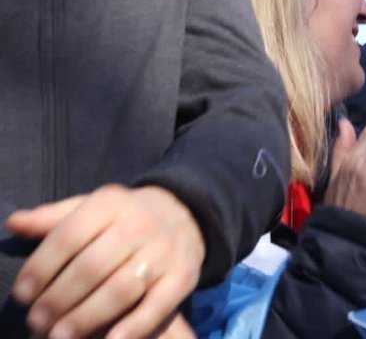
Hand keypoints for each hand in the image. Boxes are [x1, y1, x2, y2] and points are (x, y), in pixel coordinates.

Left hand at [6, 184, 204, 338]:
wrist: (185, 214)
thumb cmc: (124, 218)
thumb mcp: (92, 208)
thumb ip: (53, 218)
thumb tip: (15, 223)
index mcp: (111, 204)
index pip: (69, 235)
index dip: (42, 267)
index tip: (22, 295)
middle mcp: (140, 224)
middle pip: (92, 266)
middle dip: (59, 299)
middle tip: (37, 322)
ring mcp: (164, 251)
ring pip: (121, 289)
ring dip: (86, 317)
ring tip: (60, 336)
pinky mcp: (185, 275)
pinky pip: (158, 305)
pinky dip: (135, 326)